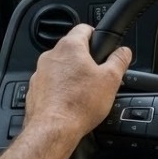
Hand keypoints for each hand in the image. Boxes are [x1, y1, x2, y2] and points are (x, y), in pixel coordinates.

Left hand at [24, 24, 131, 141]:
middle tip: (97, 75)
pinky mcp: (34, 89)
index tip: (102, 45)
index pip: (84, 28)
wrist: (53, 130)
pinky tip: (70, 101)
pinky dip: (59, 88)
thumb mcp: (111, 80)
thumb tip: (124, 51)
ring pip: (60, 67)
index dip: (96, 35)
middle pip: (72, 49)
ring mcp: (39, 73)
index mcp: (70, 47)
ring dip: (71, 74)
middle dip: (85, 59)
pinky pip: (50, 83)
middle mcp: (51, 56)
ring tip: (84, 92)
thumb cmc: (78, 105)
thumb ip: (119, 60)